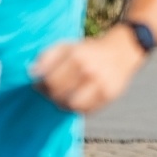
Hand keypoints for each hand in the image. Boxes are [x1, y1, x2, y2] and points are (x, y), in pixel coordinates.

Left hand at [31, 29, 147, 113]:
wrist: (123, 50)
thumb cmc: (90, 49)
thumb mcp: (68, 46)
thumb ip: (48, 57)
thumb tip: (33, 73)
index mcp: (77, 57)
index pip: (49, 80)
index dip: (40, 85)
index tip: (39, 84)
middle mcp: (89, 71)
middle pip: (59, 94)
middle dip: (50, 95)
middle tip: (50, 92)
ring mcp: (101, 85)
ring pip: (72, 105)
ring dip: (63, 104)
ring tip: (62, 98)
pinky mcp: (109, 95)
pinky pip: (87, 110)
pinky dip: (78, 108)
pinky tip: (77, 100)